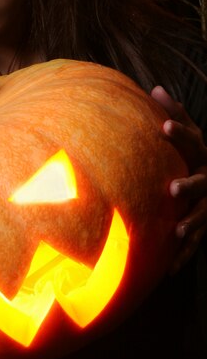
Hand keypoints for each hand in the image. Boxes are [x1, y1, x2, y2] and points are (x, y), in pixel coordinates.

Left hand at [151, 86, 206, 273]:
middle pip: (203, 182)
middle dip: (190, 185)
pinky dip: (185, 256)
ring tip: (176, 232)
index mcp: (204, 154)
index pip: (194, 140)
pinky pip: (198, 243)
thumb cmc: (197, 154)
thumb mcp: (191, 133)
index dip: (181, 132)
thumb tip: (155, 88)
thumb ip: (176, 113)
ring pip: (204, 216)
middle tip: (173, 189)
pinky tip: (170, 270)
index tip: (165, 124)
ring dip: (191, 225)